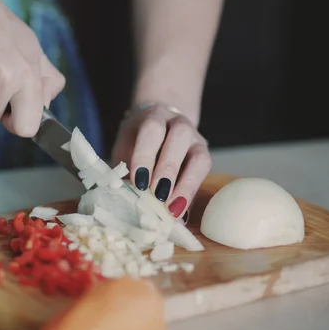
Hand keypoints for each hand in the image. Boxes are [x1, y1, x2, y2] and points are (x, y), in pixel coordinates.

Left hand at [111, 103, 211, 220]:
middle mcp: (179, 123)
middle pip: (179, 138)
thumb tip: (123, 200)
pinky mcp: (205, 156)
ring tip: (172, 208)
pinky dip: (191, 195)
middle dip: (168, 169)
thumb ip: (124, 170)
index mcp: (154, 116)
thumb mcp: (125, 149)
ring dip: (186, 185)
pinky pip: (204, 175)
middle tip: (158, 195)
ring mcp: (196, 139)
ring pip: (199, 157)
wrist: (158, 126)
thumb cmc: (136, 142)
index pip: (152, 130)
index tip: (139, 182)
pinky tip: (179, 212)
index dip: (145, 156)